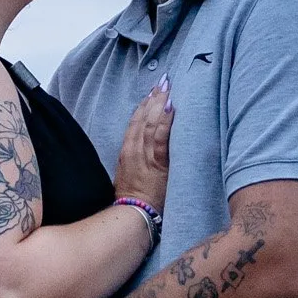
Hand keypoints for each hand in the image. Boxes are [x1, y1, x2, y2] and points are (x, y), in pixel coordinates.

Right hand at [111, 78, 172, 210]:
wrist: (133, 214)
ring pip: (150, 123)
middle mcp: (133, 150)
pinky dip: (165, 121)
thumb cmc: (132, 200)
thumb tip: (143, 154)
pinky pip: (160, 137)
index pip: (134, 123)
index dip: (142, 106)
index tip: (150, 93)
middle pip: (142, 118)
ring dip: (160, 104)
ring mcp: (144, 155)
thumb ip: (135, 162)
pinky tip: (171, 107)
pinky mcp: (157, 163)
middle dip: (153, 99)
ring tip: (168, 88)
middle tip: (163, 82)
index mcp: (126, 152)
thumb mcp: (128, 176)